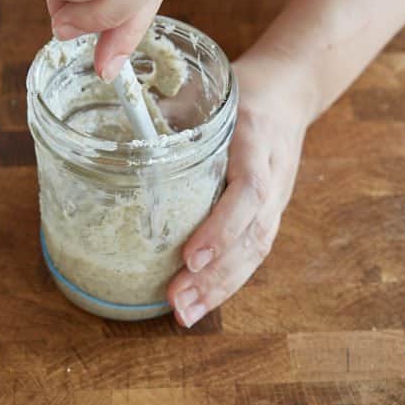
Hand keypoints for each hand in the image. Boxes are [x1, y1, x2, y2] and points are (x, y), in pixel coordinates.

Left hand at [166, 52, 313, 327]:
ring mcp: (277, 197)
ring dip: (220, 288)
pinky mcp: (272, 212)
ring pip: (255, 250)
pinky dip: (228, 281)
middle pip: (253, 234)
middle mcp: (273, 174)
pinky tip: (202, 301)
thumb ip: (171, 114)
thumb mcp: (211, 90)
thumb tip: (113, 136)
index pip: (249, 189)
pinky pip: (254, 251)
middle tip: (176, 302)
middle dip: (215, 274)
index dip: (222, 227)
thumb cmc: (243, 90)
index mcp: (256, 138)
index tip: (191, 255)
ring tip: (184, 314)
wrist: (291, 90)